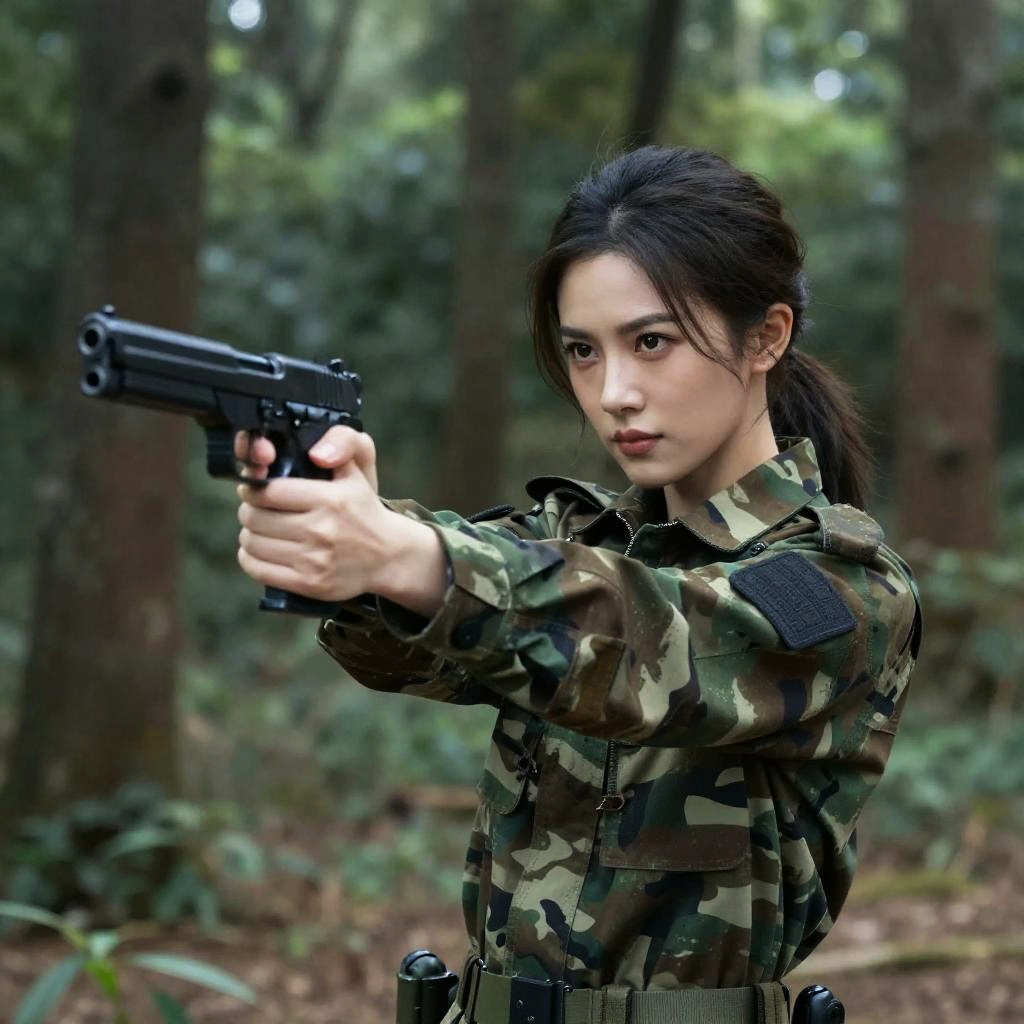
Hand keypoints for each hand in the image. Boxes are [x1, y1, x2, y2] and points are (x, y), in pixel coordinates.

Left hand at [234, 427, 445, 614]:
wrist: (388, 556)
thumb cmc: (364, 512)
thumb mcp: (357, 472)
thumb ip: (341, 445)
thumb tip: (315, 453)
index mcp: (330, 499)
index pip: (270, 491)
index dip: (253, 489)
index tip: (254, 489)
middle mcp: (322, 530)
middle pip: (255, 517)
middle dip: (249, 510)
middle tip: (255, 509)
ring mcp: (314, 560)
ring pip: (253, 543)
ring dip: (249, 534)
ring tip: (260, 529)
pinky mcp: (309, 584)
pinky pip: (259, 569)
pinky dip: (250, 558)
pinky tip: (260, 550)